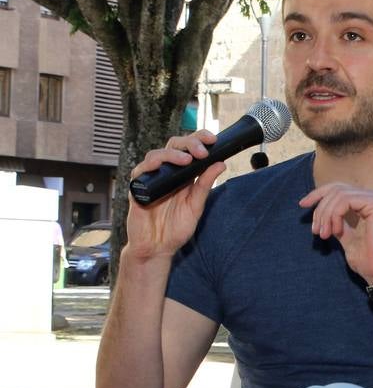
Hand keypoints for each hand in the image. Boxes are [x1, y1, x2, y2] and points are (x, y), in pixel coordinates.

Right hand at [126, 131, 225, 259]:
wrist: (157, 248)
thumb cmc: (175, 228)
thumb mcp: (196, 206)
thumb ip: (205, 185)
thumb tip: (220, 163)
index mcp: (183, 175)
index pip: (190, 149)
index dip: (199, 140)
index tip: (213, 139)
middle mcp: (166, 173)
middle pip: (174, 146)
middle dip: (189, 143)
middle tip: (202, 150)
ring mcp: (151, 179)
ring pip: (157, 154)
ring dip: (173, 154)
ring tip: (187, 159)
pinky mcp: (137, 188)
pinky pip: (140, 171)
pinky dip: (150, 165)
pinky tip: (160, 165)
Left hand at [298, 182, 372, 285]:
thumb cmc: (364, 258)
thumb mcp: (343, 234)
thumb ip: (335, 219)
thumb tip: (320, 208)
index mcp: (367, 202)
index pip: (338, 188)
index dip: (318, 194)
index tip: (302, 205)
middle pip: (336, 189)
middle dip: (320, 209)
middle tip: (316, 231)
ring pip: (339, 194)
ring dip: (326, 215)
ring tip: (324, 234)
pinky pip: (345, 201)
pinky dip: (335, 215)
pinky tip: (336, 231)